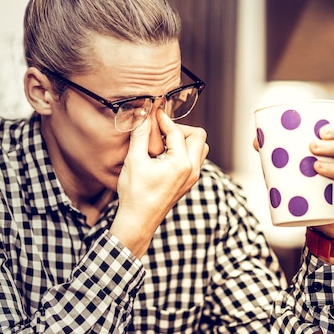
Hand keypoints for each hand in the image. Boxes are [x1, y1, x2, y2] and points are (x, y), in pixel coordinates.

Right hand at [110, 109, 208, 256]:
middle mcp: (192, 170)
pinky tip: (163, 155)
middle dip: (180, 128)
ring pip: (199, 148)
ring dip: (184, 140)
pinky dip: (183, 151)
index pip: (177, 131)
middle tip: (159, 131)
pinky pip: (194, 159)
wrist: (138, 221)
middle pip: (198, 136)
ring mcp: (192, 177)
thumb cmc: (135, 194)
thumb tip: (142, 114)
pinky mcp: (188, 182)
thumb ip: (140, 134)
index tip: (152, 112)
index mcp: (181, 164)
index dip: (163, 119)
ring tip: (162, 143)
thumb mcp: (134, 160)